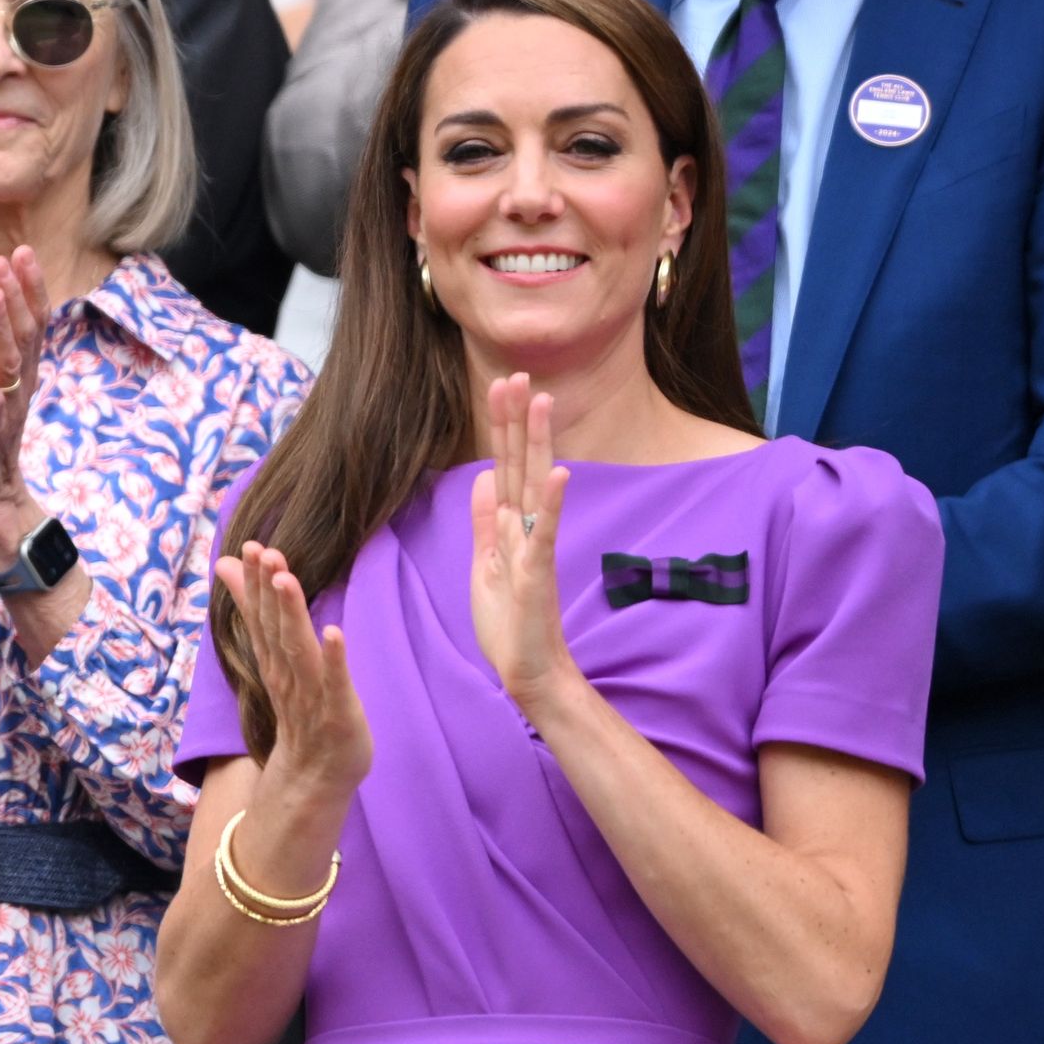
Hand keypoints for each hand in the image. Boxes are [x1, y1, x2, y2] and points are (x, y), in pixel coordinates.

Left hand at [0, 246, 51, 566]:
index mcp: (19, 377)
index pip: (29, 325)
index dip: (27, 288)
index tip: (21, 252)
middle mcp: (20, 390)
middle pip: (26, 335)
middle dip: (18, 295)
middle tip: (11, 257)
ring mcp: (6, 411)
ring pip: (8, 361)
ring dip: (0, 324)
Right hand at [215, 542, 372, 798]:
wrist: (313, 778)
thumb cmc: (302, 710)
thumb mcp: (276, 658)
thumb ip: (256, 611)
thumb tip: (227, 565)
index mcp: (275, 660)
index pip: (261, 617)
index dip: (255, 583)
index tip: (250, 547)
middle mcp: (288, 674)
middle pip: (275, 627)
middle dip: (268, 589)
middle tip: (262, 552)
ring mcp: (312, 694)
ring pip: (298, 649)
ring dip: (292, 614)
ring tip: (285, 580)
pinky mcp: (339, 713)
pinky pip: (336, 683)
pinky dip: (335, 659)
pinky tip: (335, 632)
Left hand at [470, 373, 573, 712]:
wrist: (526, 670)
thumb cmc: (509, 623)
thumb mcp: (484, 562)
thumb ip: (484, 519)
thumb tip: (483, 475)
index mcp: (508, 527)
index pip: (504, 466)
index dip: (502, 428)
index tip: (501, 386)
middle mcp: (525, 529)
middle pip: (520, 465)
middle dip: (517, 421)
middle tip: (517, 374)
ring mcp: (535, 548)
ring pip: (535, 486)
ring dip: (538, 444)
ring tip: (541, 401)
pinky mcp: (539, 573)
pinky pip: (546, 533)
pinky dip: (552, 503)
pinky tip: (561, 473)